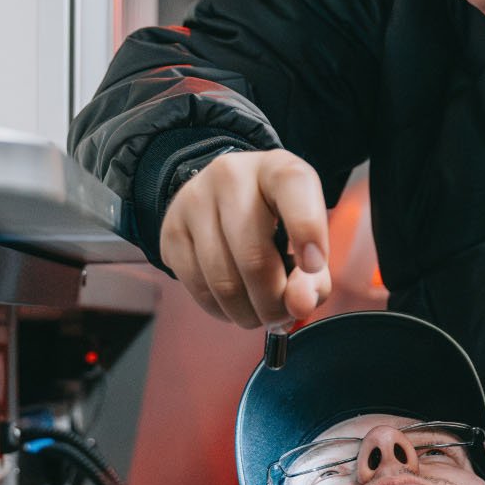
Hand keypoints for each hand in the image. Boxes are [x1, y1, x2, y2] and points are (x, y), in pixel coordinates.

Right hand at [159, 149, 331, 327]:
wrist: (224, 197)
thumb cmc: (277, 221)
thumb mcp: (308, 237)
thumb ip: (314, 277)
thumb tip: (299, 305)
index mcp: (276, 168)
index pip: (293, 186)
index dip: (307, 229)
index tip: (314, 266)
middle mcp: (231, 176)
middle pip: (254, 255)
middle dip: (273, 301)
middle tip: (283, 316)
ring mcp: (194, 201)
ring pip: (222, 280)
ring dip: (247, 313)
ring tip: (260, 313)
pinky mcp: (170, 229)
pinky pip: (196, 287)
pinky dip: (221, 310)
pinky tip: (235, 305)